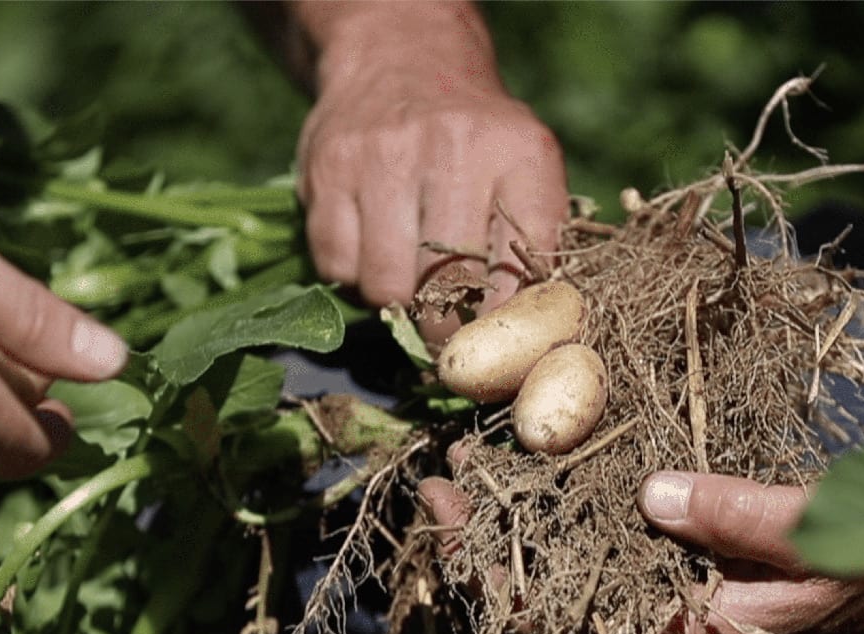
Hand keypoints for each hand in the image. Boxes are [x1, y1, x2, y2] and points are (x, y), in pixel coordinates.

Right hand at [294, 3, 567, 339]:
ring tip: (406, 282)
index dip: (508, 323)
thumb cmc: (476, 140)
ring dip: (395, 303)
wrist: (401, 58)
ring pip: (386, 285)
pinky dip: (351, 276)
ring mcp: (384, 154)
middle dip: (448, 331)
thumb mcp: (526, 168)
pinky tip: (368, 249)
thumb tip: (527, 338)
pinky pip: (337, 265)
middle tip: (446, 340)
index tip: (497, 346)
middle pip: (451, 285)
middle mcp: (454, 146)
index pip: (524, 268)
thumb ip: (534, 243)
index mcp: (521, 153)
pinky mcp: (329, 167)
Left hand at [416, 468, 863, 633]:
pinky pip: (614, 553)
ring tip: (478, 465)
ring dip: (525, 527)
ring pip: (575, 578)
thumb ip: (738, 518)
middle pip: (553, 604)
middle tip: (444, 474)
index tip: (451, 512)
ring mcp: (683, 603)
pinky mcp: (698, 573)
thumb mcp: (820, 533)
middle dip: (490, 545)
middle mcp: (674, 633)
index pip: (564, 629)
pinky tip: (552, 467)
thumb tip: (651, 494)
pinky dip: (572, 514)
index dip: (494, 577)